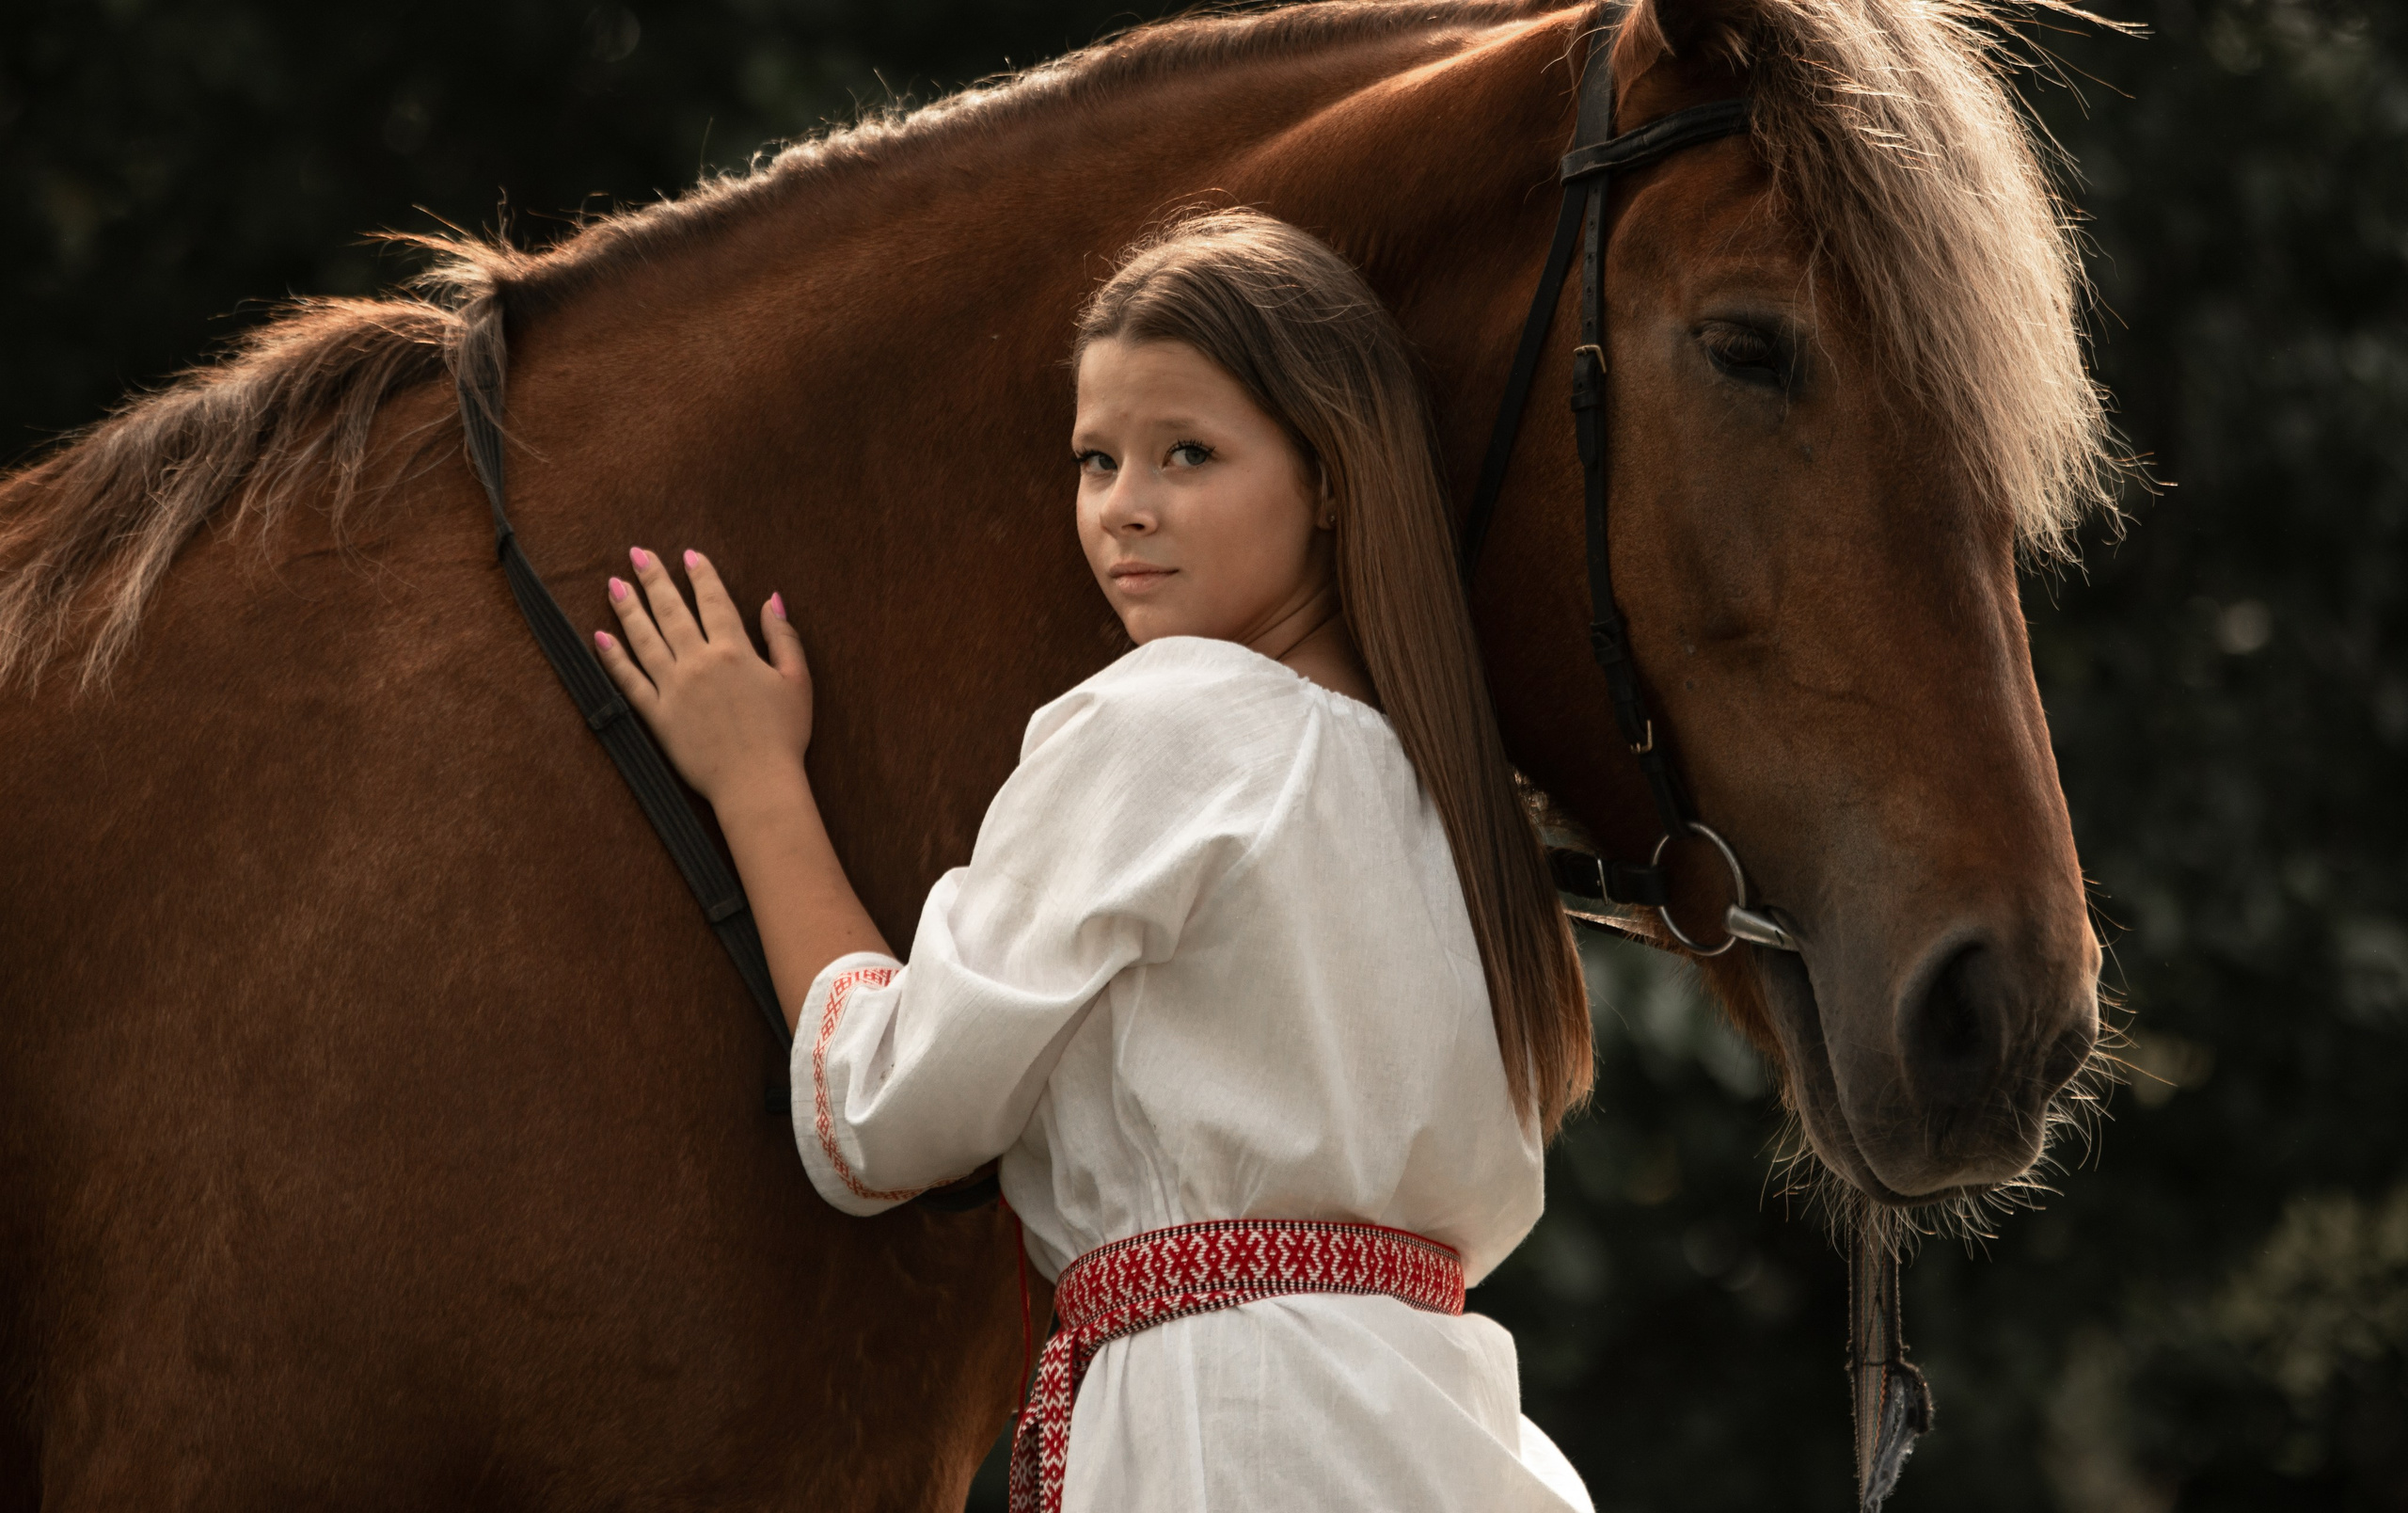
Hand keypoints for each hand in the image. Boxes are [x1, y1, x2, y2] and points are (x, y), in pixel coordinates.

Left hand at [594, 547, 810, 806]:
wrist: (757, 783)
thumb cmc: (784, 735)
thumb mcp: (797, 681)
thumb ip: (783, 637)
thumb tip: (772, 599)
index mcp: (735, 651)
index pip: (714, 601)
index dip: (701, 575)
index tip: (689, 554)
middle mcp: (699, 662)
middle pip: (671, 611)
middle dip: (654, 579)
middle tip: (638, 554)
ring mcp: (674, 689)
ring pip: (644, 639)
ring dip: (627, 608)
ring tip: (614, 584)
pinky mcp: (657, 716)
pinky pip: (629, 682)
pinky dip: (613, 658)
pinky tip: (601, 636)